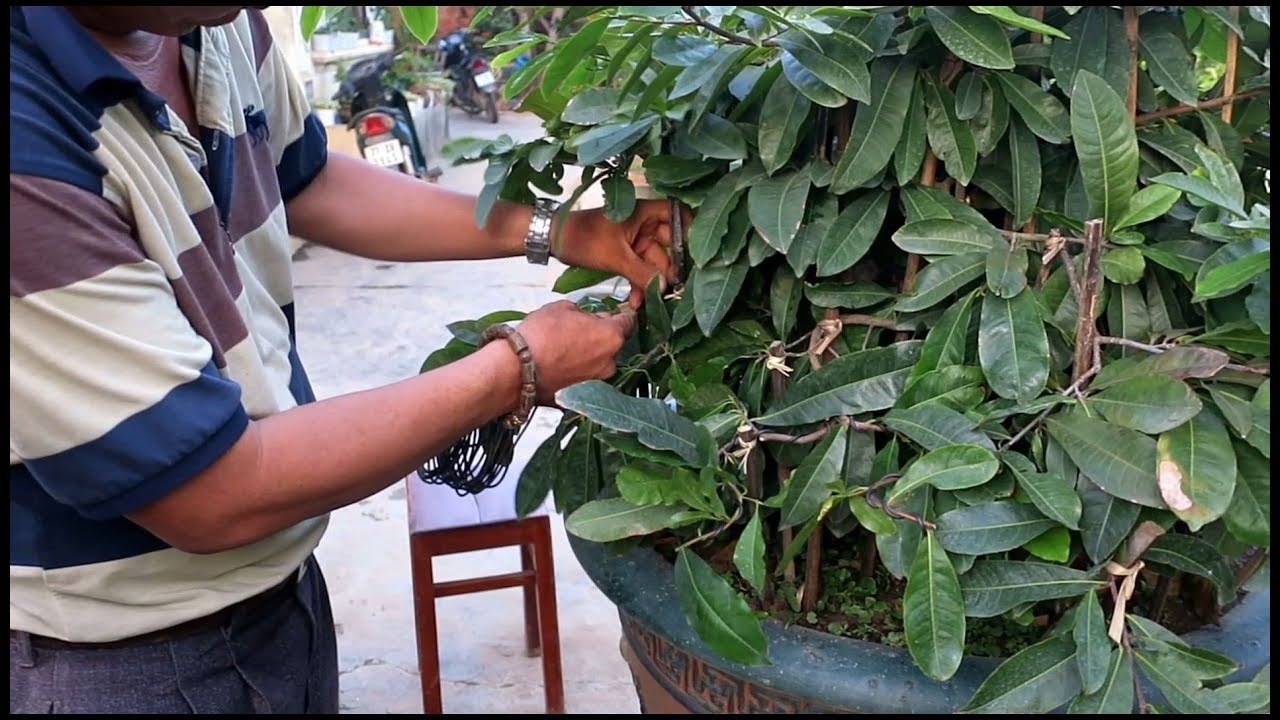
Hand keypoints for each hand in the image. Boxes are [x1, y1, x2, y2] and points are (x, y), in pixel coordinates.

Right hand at [516, 300, 636, 404]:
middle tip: (577, 331)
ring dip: (588, 357)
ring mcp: (596, 383)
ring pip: (598, 364)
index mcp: (611, 337)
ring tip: (563, 351)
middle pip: (612, 345)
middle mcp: (610, 363)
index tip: (613, 313)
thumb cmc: (539, 335)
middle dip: (599, 337)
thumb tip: (587, 318)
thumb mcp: (562, 307)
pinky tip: (558, 366)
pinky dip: (575, 373)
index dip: (619, 315)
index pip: (628, 322)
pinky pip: (583, 380)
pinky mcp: (581, 398)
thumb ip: (583, 312)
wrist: (516, 371)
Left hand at [555, 199, 692, 308]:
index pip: (677, 214)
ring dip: (651, 282)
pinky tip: (636, 301)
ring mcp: (635, 238)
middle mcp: (643, 223)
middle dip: (669, 269)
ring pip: (654, 261)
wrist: (553, 239)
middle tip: (675, 290)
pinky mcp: (626, 252)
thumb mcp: (615, 258)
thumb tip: (666, 288)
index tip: (695, 254)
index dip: (690, 230)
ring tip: (650, 302)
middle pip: (669, 244)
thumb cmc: (584, 239)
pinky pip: (640, 268)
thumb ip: (643, 273)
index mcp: (644, 213)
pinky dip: (639, 283)